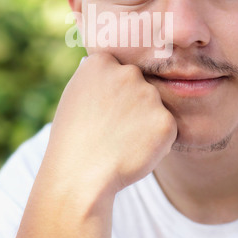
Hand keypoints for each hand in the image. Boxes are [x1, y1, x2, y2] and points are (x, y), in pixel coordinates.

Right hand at [46, 53, 177, 195]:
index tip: (102, 109)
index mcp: (101, 61)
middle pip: (140, 85)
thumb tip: (118, 71)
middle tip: (113, 128)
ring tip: (121, 142)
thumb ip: (99, 80)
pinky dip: (156, 141)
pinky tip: (134, 151)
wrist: (79, 176)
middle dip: (133, 104)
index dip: (112, 92)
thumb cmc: (72, 139)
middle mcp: (128, 72)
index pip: (118, 69)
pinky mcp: (166, 120)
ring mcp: (149, 95)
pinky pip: (166, 128)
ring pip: (154, 107)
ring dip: (145, 122)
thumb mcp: (75, 96)